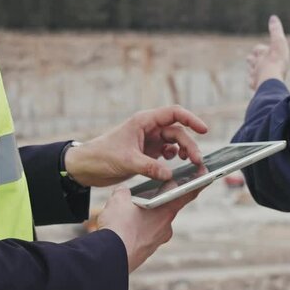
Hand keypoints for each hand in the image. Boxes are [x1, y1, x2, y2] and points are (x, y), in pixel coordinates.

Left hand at [64, 105, 207, 186]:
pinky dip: (173, 160)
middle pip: (177, 132)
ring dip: (184, 152)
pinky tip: (174, 168)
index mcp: (144, 121)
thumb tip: (170, 176)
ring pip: (174, 143)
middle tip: (197, 162)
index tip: (204, 130)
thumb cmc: (102, 156)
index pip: (174, 113)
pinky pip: (167, 153)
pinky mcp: (147, 153)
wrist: (86, 167)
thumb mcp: (127, 161)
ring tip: (190, 164)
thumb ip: (149, 167)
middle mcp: (149, 129)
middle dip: (190, 145)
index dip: (191, 119)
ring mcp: (148, 141)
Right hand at [97, 185, 201, 272]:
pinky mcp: (147, 251)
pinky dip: (138, 230)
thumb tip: (123, 192)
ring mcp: (157, 240)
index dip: (199, 183)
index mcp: (166, 211)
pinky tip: (123, 228)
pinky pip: (145, 235)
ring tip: (126, 214)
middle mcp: (166, 226)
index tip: (206, 176)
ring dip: (145, 217)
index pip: (189, 193)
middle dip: (156, 201)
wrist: (111, 258)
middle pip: (167, 207)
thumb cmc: (118, 229)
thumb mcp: (118, 201)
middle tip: (143, 195)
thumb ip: (124, 192)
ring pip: (154, 223)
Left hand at [246, 15, 289, 90]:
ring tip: (258, 72)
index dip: (260, 49)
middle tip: (258, 60)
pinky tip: (257, 84)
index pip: (258, 48)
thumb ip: (276, 30)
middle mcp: (254, 63)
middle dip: (253, 59)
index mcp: (260, 53)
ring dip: (254, 71)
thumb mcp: (279, 42)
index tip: (262, 49)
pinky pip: (253, 84)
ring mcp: (254, 75)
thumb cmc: (276, 61)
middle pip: (251, 60)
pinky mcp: (255, 86)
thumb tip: (273, 17)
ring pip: (251, 72)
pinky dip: (255, 83)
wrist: (271, 81)